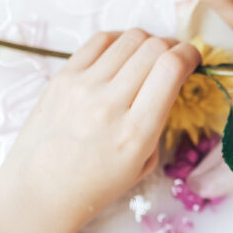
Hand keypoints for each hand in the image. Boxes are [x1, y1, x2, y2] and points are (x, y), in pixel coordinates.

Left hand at [0, 30, 199, 232]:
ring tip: (147, 58)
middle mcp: (109, 105)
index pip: (171, 67)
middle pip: (154, 47)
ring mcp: (82, 88)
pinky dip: (120, 41)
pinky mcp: (62, 78)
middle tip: (173, 59)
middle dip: (173, 47)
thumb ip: (160, 119)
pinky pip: (100, 40)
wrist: (39, 193)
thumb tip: (171, 79)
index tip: (193, 59)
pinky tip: (122, 55)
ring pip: (130, 38)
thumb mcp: (144, 162)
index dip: (190, 54)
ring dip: (148, 43)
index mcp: (136, 132)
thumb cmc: (96, 185)